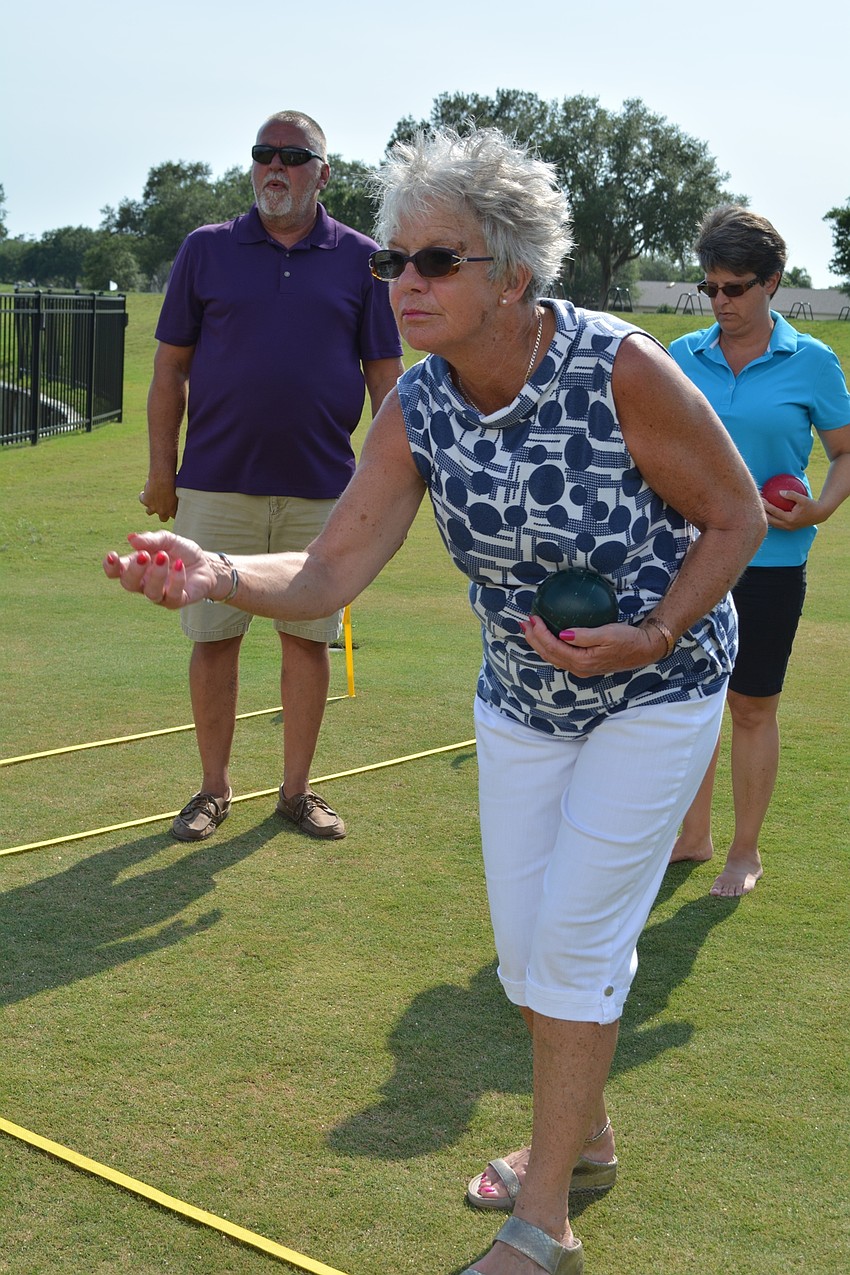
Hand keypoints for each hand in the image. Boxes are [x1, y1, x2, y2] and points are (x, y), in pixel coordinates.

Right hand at [103, 531, 215, 607]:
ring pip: (150, 592)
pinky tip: (179, 565)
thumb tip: (131, 538)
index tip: (112, 555)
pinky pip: (172, 595)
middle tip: (143, 555)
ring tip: (163, 556)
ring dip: (156, 575)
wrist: (205, 564)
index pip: (116, 572)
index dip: (110, 567)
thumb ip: (150, 539)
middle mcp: (144, 584)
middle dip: (134, 570)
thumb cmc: (180, 552)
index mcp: (136, 568)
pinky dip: (176, 580)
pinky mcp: (177, 601)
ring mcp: (160, 595)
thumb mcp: (167, 540)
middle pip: (129, 584)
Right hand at [138, 477, 177, 521]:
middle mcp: (163, 511)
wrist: (163, 479)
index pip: (174, 516)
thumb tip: (186, 493)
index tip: (174, 508)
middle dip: (163, 513)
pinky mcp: (145, 500)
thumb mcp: (180, 491)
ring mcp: (153, 507)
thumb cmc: (175, 483)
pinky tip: (145, 491)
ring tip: (153, 498)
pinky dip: (142, 495)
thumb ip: (181, 496)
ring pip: (149, 512)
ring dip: (151, 506)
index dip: (174, 512)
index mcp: (173, 510)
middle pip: (163, 518)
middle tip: (164, 505)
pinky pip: (141, 499)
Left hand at [520, 613, 664, 674]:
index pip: (554, 648)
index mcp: (583, 661)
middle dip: (533, 640)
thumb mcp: (609, 634)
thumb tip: (563, 634)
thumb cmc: (628, 639)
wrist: (643, 650)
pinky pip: (560, 656)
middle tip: (524, 623)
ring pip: (552, 657)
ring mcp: (581, 668)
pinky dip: (549, 646)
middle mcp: (579, 668)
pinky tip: (547, 636)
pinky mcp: (584, 664)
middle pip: (548, 655)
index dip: (540, 634)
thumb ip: (585, 636)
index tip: (533, 618)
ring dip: (539, 644)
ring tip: (529, 630)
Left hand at [761, 488, 816, 529]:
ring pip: (772, 524)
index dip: (766, 506)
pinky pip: (777, 523)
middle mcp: (787, 525)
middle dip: (761, 513)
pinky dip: (771, 518)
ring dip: (765, 517)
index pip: (774, 512)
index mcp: (790, 519)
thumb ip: (792, 495)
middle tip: (755, 504)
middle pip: (770, 520)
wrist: (819, 515)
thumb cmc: (811, 505)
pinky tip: (766, 512)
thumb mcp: (803, 498)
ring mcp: (788, 528)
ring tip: (758, 509)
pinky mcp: (789, 528)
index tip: (760, 499)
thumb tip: (780, 492)